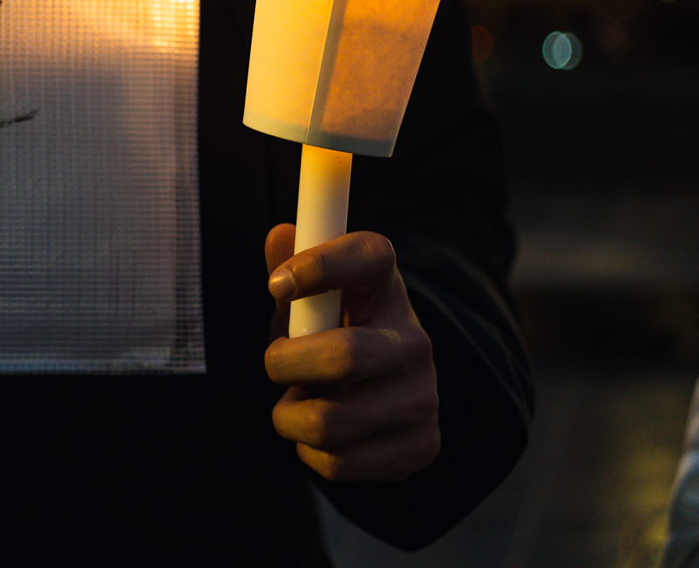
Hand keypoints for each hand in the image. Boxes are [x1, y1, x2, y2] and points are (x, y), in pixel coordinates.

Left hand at [262, 224, 439, 482]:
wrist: (393, 394)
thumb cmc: (338, 333)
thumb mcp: (317, 298)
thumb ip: (293, 265)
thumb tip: (280, 235)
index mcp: (385, 288)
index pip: (369, 257)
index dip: (321, 265)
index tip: (276, 284)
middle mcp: (414, 340)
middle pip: (344, 356)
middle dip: (286, 366)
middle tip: (277, 365)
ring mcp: (423, 397)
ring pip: (329, 423)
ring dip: (290, 418)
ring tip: (298, 403)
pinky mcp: (421, 446)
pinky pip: (337, 463)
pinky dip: (310, 453)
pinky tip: (323, 435)